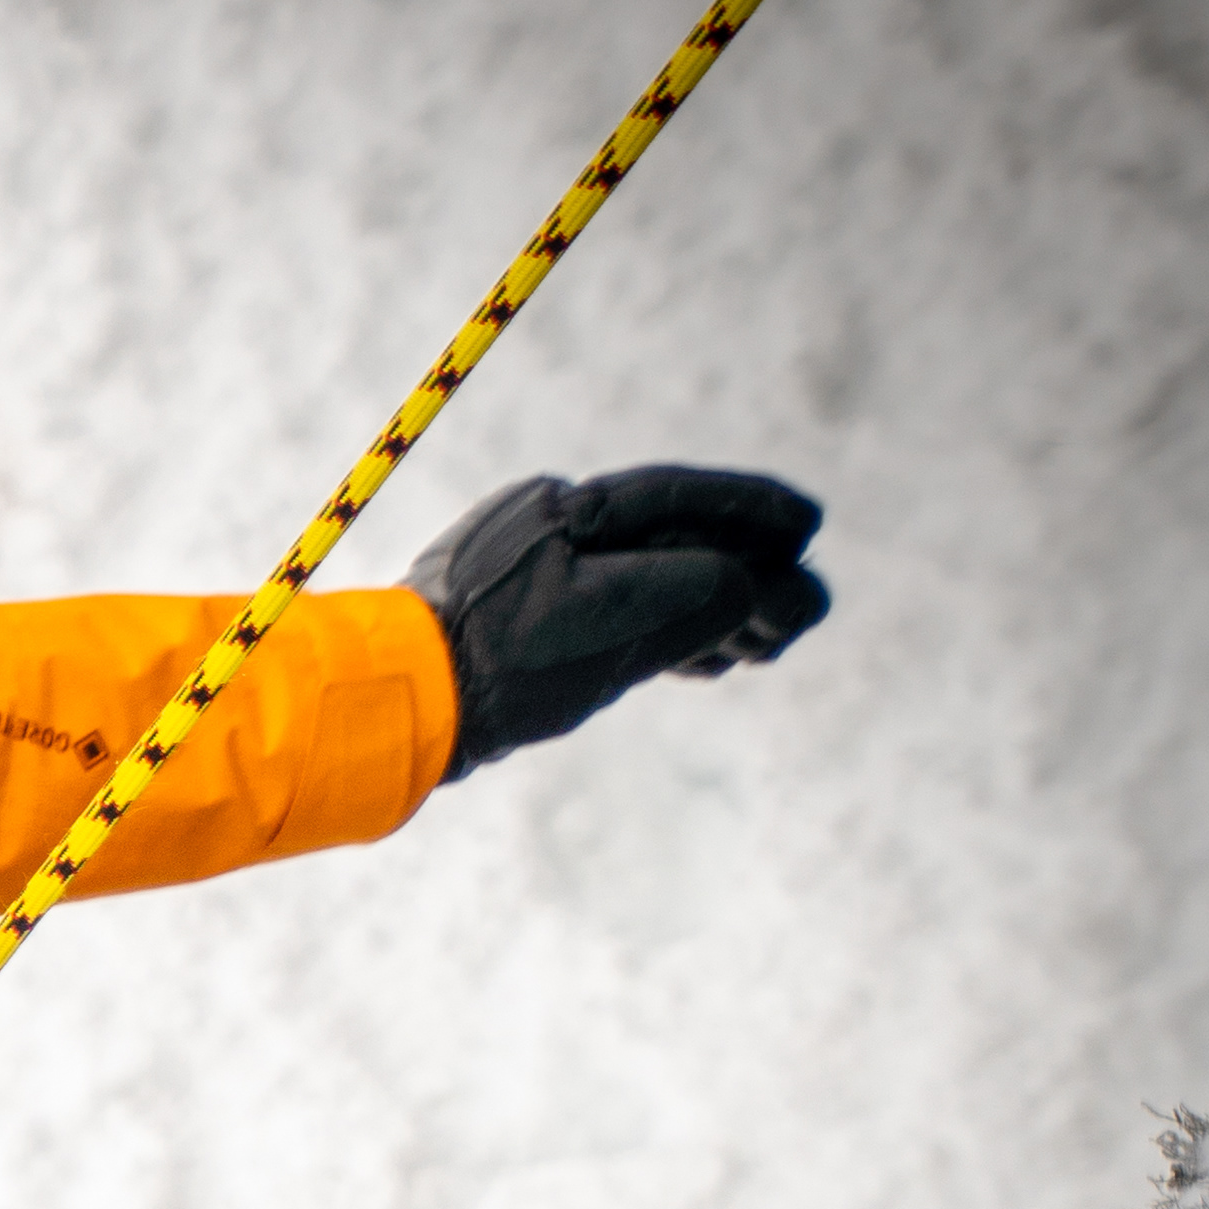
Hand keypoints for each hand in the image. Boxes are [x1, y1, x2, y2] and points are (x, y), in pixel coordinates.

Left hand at [404, 465, 826, 779]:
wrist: (398, 711)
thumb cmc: (497, 663)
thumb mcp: (612, 623)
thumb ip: (694, 595)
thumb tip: (753, 589)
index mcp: (565, 510)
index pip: (681, 497)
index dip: (753, 512)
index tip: (809, 527)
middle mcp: (550, 534)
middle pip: (670, 544)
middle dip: (745, 576)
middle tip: (803, 614)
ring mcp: (534, 582)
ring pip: (646, 586)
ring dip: (712, 614)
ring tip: (765, 648)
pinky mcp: (523, 633)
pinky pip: (615, 621)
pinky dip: (665, 638)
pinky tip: (704, 663)